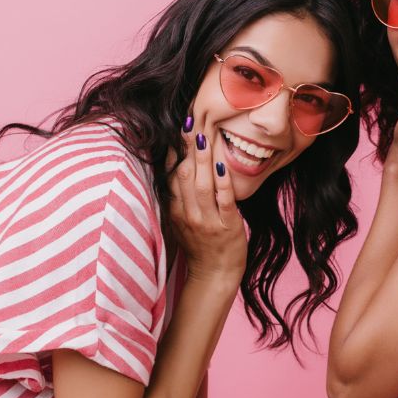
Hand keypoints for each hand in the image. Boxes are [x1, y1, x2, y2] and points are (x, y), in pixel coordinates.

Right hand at [167, 116, 246, 283]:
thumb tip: (175, 166)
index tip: (175, 129)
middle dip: (185, 148)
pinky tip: (221, 165)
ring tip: (202, 136)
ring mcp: (206, 221)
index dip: (172, 152)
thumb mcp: (181, 221)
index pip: (170, 176)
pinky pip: (223, 200)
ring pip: (202, 185)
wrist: (214, 275)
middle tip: (188, 122)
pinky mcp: (227, 226)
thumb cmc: (199, 246)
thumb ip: (177, 197)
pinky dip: (222, 182)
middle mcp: (187, 215)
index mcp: (175, 211)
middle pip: (184, 176)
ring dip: (202, 159)